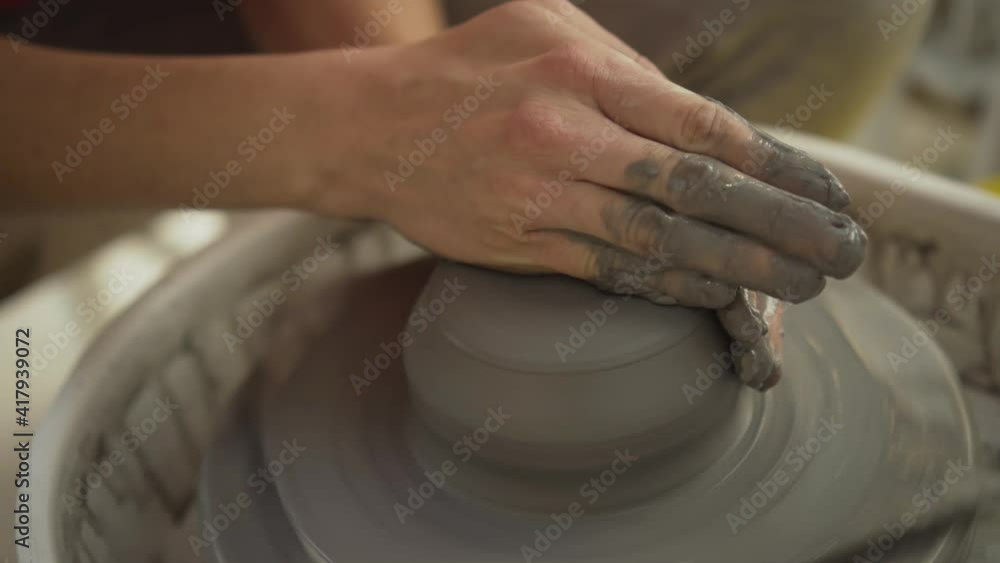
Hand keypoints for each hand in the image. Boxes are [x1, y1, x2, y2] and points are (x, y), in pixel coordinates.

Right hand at [330, 0, 865, 388]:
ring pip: (659, 240)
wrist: (369, 126)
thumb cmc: (464, 70)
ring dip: (737, 267)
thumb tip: (702, 118)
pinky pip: (608, 269)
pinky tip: (714, 295)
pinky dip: (668, 285)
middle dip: (779, 224)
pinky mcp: (519, 240)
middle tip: (837, 252)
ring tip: (795, 285)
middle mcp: (565, 132)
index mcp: (581, 70)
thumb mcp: (542, 27)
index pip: (702, 126)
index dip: (775, 165)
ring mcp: (540, 193)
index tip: (823, 192)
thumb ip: (623, 64)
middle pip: (695, 189)